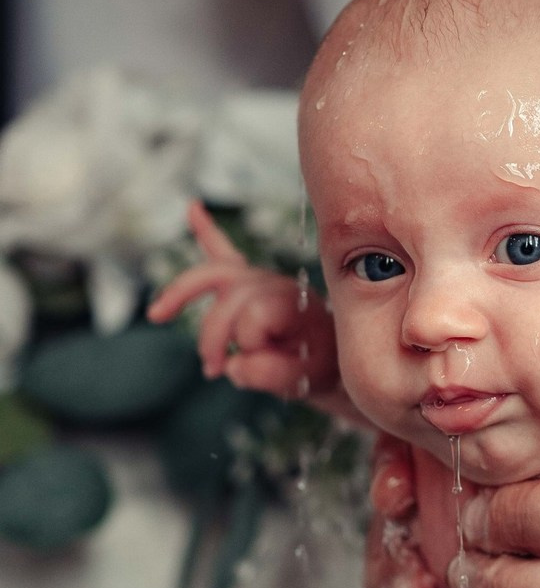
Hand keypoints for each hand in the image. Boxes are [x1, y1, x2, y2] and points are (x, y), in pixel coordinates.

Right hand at [147, 201, 337, 398]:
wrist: (332, 354)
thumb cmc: (319, 365)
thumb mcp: (306, 379)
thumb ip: (272, 374)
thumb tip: (233, 366)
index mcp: (293, 303)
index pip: (253, 316)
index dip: (249, 345)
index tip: (261, 368)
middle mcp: (274, 283)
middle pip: (228, 294)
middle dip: (213, 333)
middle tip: (213, 369)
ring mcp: (258, 278)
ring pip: (212, 273)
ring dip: (183, 295)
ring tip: (159, 315)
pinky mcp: (247, 281)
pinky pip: (223, 251)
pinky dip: (207, 232)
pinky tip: (193, 208)